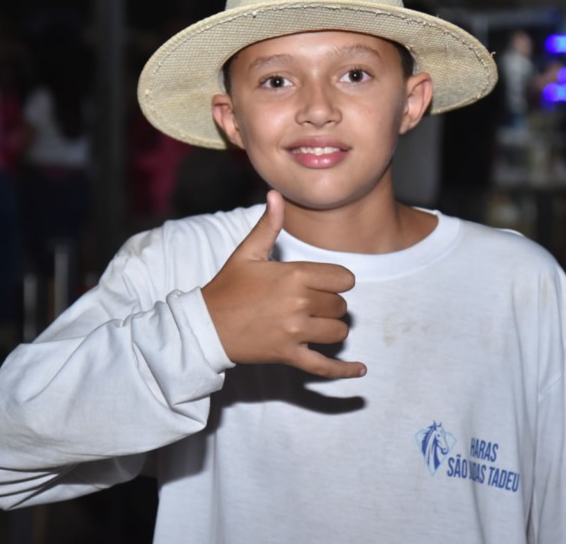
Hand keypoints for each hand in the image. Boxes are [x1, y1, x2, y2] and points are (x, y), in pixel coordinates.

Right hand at [202, 190, 364, 378]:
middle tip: (308, 303)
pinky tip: (360, 370)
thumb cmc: (228, 287)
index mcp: (294, 275)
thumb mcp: (247, 253)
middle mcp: (298, 303)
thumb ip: (268, 225)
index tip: (322, 283)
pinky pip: (324, 367)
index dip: (336, 281)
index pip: (343, 278)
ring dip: (331, 328)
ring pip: (337, 332)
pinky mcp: (289, 355)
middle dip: (330, 304)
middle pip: (340, 305)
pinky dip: (344, 371)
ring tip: (314, 323)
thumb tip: (276, 194)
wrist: (206, 325)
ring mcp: (295, 332)